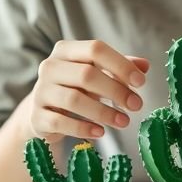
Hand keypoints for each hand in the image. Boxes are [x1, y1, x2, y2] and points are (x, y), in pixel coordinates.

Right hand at [25, 39, 148, 143]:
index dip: (120, 65)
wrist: (44, 112)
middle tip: (137, 105)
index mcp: (66, 50)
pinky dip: (83, 128)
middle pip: (86, 74)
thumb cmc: (77, 88)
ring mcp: (41, 92)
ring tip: (124, 122)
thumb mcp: (98, 74)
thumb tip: (145, 66)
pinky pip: (60, 121)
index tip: (141, 82)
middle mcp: (50, 67)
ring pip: (74, 99)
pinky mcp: (36, 116)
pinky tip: (100, 133)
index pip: (95, 49)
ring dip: (103, 112)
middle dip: (115, 91)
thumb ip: (120, 68)